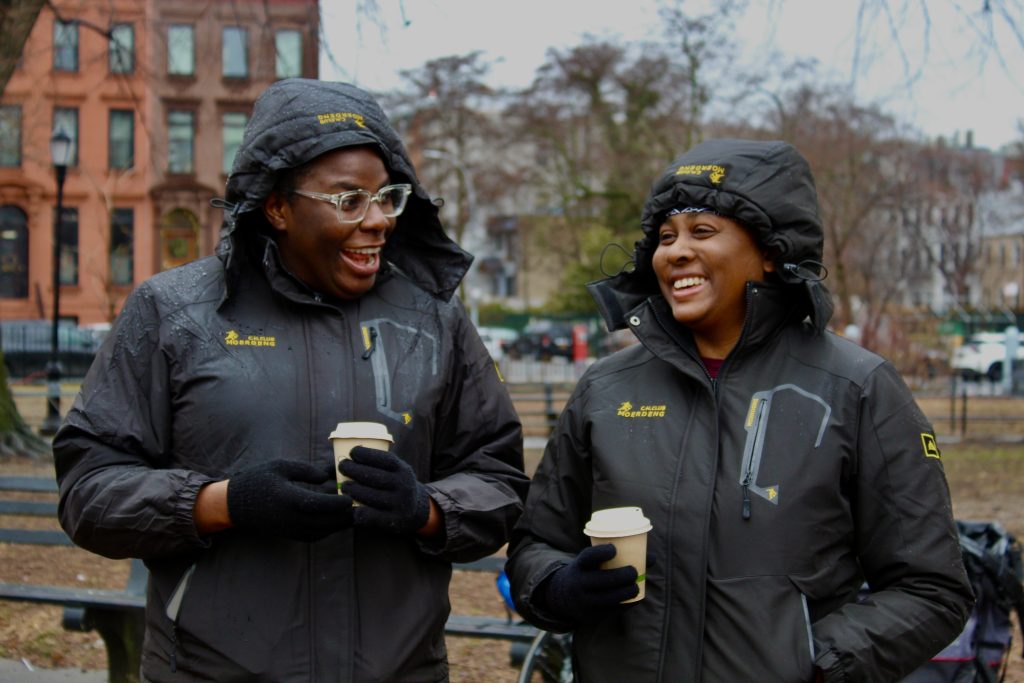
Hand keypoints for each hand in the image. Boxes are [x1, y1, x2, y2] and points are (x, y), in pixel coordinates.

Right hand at [226, 459, 352, 541]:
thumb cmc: (258, 480)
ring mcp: (291, 529)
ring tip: (354, 512)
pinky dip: (329, 529)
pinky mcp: (290, 535)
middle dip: (346, 515)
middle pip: (327, 522)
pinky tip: (338, 520)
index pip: (322, 504)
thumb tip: (328, 475)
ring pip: (323, 531)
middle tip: (361, 504)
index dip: (340, 502)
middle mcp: (292, 518)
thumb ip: (306, 470)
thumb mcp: (281, 467)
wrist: (234, 505)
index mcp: (290, 499)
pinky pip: (315, 536)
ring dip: (340, 524)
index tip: (352, 495)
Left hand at [339, 446, 431, 533]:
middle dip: (354, 470)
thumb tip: (351, 454)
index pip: (385, 459)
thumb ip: (380, 464)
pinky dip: (357, 511)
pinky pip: (370, 516)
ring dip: (352, 490)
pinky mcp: (394, 521)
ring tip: (344, 486)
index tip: (352, 452)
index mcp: (404, 471)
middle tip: (343, 466)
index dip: (366, 454)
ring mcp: (400, 504)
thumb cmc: (395, 485)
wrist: (415, 510)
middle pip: (374, 476)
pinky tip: (351, 507)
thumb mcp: (396, 471)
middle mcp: (404, 486)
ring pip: (370, 496)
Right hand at [542, 544, 639, 624]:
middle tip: (633, 572)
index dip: (601, 553)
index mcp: (579, 566)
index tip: (614, 549)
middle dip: (622, 576)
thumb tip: (652, 558)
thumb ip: (616, 557)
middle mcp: (579, 583)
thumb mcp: (592, 562)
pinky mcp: (591, 615)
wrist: (564, 595)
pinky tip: (634, 598)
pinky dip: (625, 604)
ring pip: (609, 598)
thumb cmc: (588, 572)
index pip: (588, 558)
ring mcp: (584, 601)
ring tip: (635, 586)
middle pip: (603, 580)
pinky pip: (612, 610)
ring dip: (626, 592)